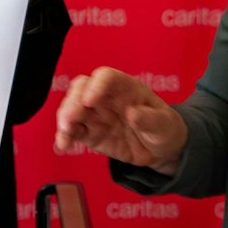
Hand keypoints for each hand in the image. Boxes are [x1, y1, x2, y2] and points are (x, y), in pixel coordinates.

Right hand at [54, 67, 188, 172]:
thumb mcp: (164, 124)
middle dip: (73, 100)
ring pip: (72, 108)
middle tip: (72, 117)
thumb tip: (132, 113)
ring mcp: (96, 116)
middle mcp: (106, 98)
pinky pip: (72, 131)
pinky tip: (63, 146)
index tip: (90, 100)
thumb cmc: (165, 128)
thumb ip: (150, 119)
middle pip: (82, 88)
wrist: (161, 151)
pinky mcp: (90, 134)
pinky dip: (64, 136)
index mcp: (126, 88)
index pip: (106, 77)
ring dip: (65, 117)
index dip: (96, 85)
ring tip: (66, 132)